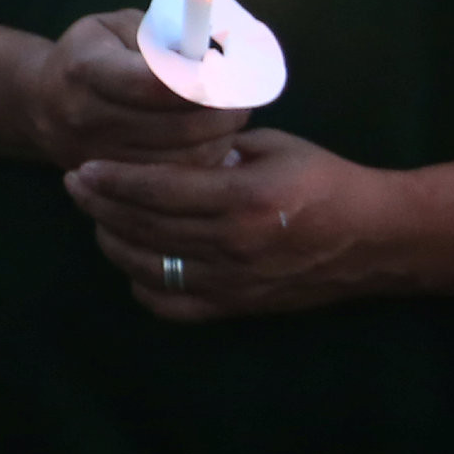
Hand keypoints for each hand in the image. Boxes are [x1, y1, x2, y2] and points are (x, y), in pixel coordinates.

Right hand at [21, 10, 252, 171]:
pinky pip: (173, 181)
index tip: (232, 73)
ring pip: (182, 159)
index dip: (202, 80)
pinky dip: (202, 162)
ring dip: (219, 139)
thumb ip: (162, 34)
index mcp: (85, 69)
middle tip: (244, 99)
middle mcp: (85, 116)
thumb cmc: (92, 53)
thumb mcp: (117, 27)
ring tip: (230, 119)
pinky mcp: (108, 184)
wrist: (39, 103)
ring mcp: (95, 155)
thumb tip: (216, 50)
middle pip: (176, 126)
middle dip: (222, 113)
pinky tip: (211, 142)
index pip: (153, 83)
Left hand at [65, 128, 416, 319]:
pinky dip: (143, 285)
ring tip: (98, 218)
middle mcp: (234, 244)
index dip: (113, 179)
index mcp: (244, 198)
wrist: (377, 239)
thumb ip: (218, 150)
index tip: (83, 168)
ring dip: (114, 242)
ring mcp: (234, 282)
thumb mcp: (274, 147)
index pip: (157, 190)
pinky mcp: (238, 307)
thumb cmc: (326, 181)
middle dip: (100, 205)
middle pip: (144, 227)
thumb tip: (165, 146)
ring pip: (149, 266)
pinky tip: (133, 262)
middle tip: (75, 186)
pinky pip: (172, 305)